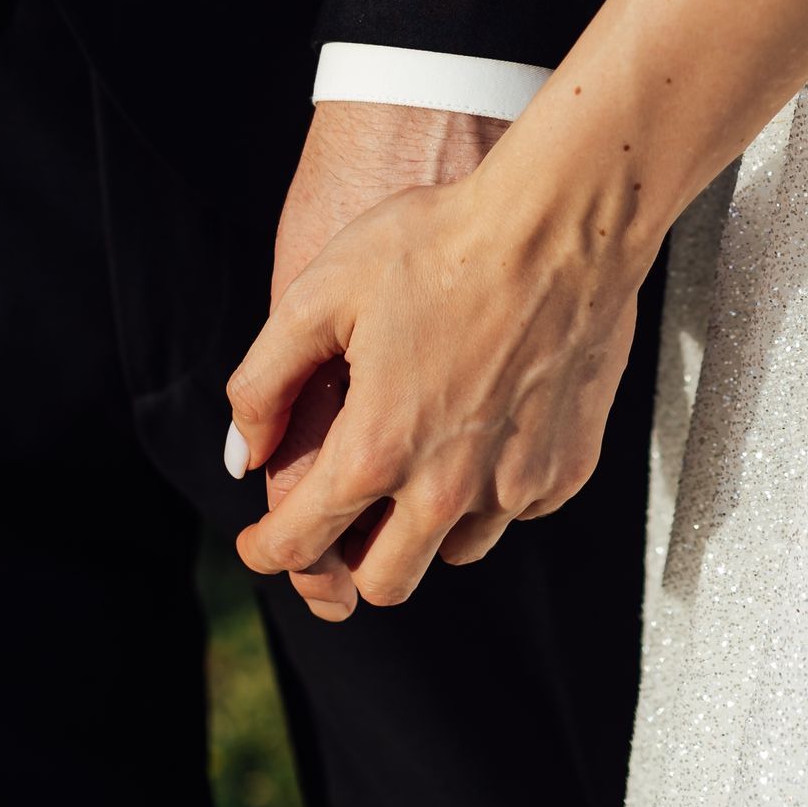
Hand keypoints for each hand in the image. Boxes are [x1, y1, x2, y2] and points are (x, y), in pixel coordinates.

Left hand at [227, 160, 645, 614]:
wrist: (559, 223)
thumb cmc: (436, 244)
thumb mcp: (321, 292)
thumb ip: (264, 383)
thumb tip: (242, 454)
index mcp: (375, 452)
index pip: (300, 546)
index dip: (266, 550)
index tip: (261, 543)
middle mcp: (445, 491)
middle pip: (383, 583)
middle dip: (347, 560)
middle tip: (342, 515)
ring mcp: (513, 486)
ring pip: (453, 552)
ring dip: (424, 527)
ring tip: (418, 461)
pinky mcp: (565, 469)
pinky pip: (515, 511)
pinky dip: (491, 490)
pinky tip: (482, 429)